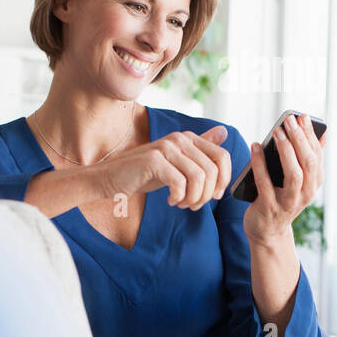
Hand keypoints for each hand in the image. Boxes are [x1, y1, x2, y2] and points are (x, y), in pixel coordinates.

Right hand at [92, 124, 230, 209]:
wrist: (112, 178)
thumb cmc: (146, 173)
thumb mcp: (177, 163)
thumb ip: (200, 149)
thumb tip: (224, 131)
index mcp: (189, 138)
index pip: (222, 157)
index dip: (223, 181)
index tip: (211, 196)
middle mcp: (179, 139)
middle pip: (212, 170)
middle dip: (206, 194)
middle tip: (193, 205)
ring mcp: (166, 148)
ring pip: (198, 177)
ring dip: (193, 198)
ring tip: (183, 204)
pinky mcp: (154, 161)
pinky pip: (180, 183)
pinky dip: (179, 198)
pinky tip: (171, 201)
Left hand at [244, 113, 327, 245]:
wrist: (268, 232)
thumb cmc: (281, 198)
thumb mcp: (299, 181)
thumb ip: (309, 158)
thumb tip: (323, 133)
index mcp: (314, 184)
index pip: (316, 156)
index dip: (310, 135)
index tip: (301, 117)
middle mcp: (305, 194)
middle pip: (308, 163)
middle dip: (299, 139)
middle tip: (288, 120)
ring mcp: (288, 202)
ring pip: (294, 174)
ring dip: (285, 150)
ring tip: (276, 132)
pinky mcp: (269, 207)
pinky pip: (265, 183)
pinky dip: (260, 163)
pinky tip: (255, 147)